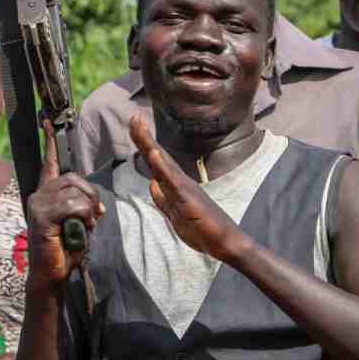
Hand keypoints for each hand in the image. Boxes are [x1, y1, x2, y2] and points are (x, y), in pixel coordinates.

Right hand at [27, 121, 103, 289]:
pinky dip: (83, 216)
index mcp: (47, 194)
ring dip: (88, 208)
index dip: (51, 141)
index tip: (49, 120)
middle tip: (95, 214)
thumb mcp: (78, 223)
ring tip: (87, 225)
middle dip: (91, 194)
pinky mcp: (41, 216)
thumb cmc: (65, 250)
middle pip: (73, 178)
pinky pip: (71, 205)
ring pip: (74, 191)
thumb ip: (83, 206)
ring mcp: (38, 205)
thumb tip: (96, 203)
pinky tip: (81, 228)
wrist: (52, 274)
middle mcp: (38, 195)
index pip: (50, 162)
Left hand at [129, 115, 250, 262]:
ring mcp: (184, 189)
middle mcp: (179, 182)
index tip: (135, 125)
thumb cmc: (203, 228)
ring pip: (163, 164)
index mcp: (175, 186)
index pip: (156, 162)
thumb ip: (163, 199)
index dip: (144, 144)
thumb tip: (153, 183)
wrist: (224, 242)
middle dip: (144, 137)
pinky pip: (173, 182)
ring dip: (150, 145)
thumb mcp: (175, 214)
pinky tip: (153, 154)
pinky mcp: (188, 200)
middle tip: (134, 116)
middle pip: (157, 156)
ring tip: (140, 127)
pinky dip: (162, 167)